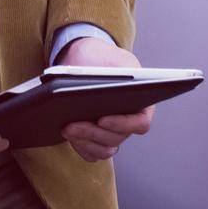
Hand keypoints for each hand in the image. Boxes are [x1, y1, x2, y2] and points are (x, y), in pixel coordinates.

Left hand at [56, 34, 152, 162]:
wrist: (83, 59)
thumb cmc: (101, 57)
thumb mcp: (110, 56)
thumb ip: (114, 69)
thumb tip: (106, 85)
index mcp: (142, 102)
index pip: (141, 123)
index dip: (123, 124)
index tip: (101, 119)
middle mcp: (129, 121)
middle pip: (117, 138)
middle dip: (92, 133)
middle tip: (70, 125)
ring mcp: (114, 132)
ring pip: (104, 149)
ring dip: (85, 142)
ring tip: (65, 129)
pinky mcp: (97, 139)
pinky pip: (92, 153)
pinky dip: (80, 147)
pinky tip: (67, 135)